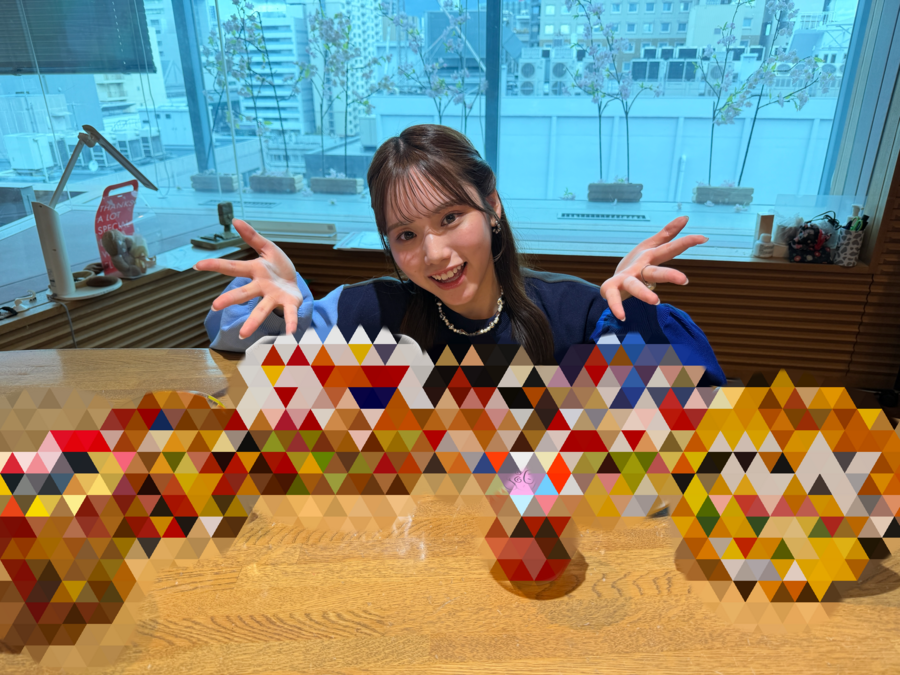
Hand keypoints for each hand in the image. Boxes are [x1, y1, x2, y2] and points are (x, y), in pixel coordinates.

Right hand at [194, 219, 301, 337]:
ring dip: (253, 322)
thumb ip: (252, 237)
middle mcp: (261, 287)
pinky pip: (289, 313)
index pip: (232, 267)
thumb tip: (235, 220)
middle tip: (214, 306)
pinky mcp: (289, 303)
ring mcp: (274, 297)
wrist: (295, 282)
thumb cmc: (277, 267)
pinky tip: (291, 333)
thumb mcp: (267, 248)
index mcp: (255, 271)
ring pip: (262, 309)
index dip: (215, 265)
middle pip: (243, 293)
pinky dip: (290, 323)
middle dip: (230, 299)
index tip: (197, 265)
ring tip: (244, 335)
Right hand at [600, 216, 708, 320]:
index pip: (669, 249)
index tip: (703, 238)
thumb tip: (685, 217)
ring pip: (635, 285)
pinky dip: (616, 306)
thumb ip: (668, 234)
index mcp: (650, 257)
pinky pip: (613, 297)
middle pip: (655, 271)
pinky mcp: (612, 288)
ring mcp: (625, 278)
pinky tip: (623, 316)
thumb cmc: (636, 264)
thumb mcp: (651, 248)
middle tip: (684, 281)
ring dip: (644, 293)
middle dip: (668, 274)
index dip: (685, 243)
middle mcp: (639, 267)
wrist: (612, 279)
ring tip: (656, 302)